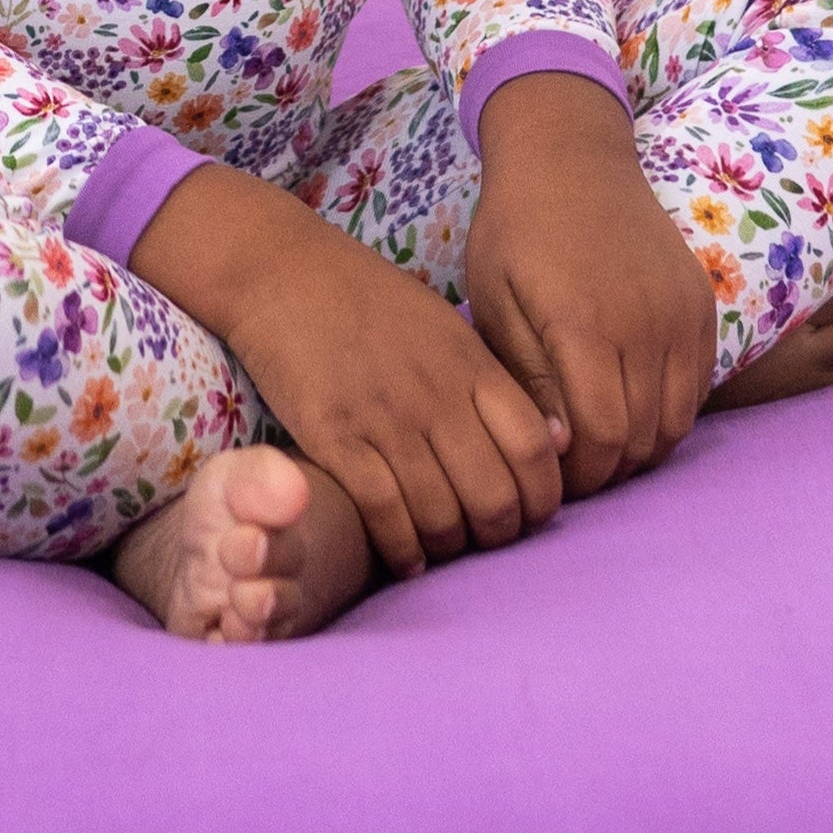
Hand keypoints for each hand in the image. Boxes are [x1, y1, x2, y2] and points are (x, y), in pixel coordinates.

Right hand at [129, 163, 566, 575]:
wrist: (283, 275)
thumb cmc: (367, 300)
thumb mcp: (444, 327)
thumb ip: (489, 381)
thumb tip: (550, 439)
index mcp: (471, 364)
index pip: (537, 447)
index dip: (544, 495)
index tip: (533, 512)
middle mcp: (436, 396)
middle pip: (495, 493)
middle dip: (500, 533)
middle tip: (487, 540)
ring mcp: (385, 419)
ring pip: (441, 514)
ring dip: (449, 546)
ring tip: (443, 550)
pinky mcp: (335, 439)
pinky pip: (383, 513)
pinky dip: (401, 548)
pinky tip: (405, 557)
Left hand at [467, 72, 718, 496]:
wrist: (571, 156)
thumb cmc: (515, 231)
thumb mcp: (496, 303)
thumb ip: (529, 380)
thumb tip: (556, 450)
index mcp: (584, 326)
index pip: (603, 438)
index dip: (581, 474)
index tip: (552, 475)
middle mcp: (646, 324)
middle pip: (644, 439)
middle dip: (608, 468)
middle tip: (574, 466)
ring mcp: (682, 314)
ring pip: (678, 421)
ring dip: (641, 445)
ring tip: (600, 439)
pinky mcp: (702, 305)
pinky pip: (698, 386)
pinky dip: (669, 410)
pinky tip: (630, 403)